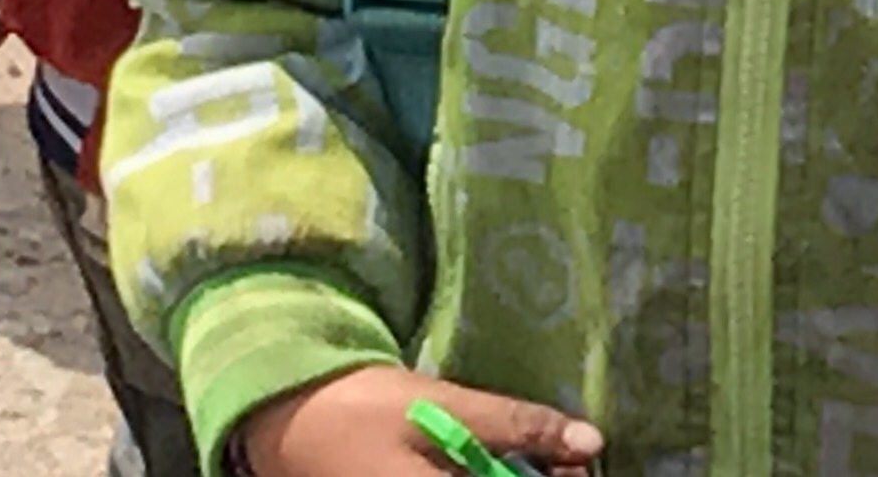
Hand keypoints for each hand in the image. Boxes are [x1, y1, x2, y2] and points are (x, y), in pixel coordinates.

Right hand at [238, 367, 604, 476]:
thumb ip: (516, 425)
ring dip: (508, 476)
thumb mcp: (446, 407)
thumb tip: (591, 441)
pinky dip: (475, 475)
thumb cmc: (364, 408)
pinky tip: (488, 466)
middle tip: (560, 459)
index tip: (577, 462)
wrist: (286, 418)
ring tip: (531, 461)